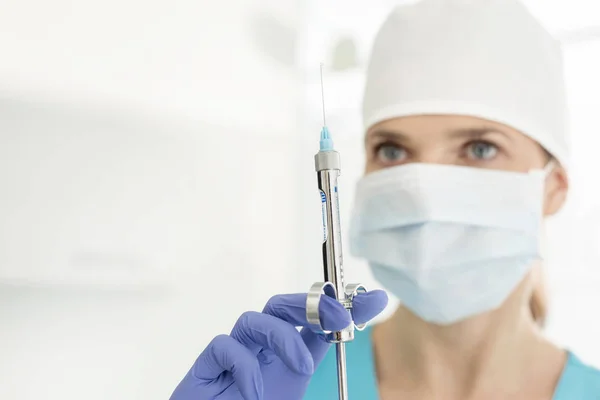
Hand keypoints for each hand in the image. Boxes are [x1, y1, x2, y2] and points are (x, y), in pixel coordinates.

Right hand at [169, 290, 387, 399]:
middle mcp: (260, 349)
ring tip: (301, 368)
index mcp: (285, 355)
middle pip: (280, 305)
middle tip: (337, 318)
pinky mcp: (206, 367)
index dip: (341, 305)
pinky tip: (255, 392)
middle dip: (311, 304)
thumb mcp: (297, 388)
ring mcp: (233, 355)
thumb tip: (349, 335)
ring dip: (283, 337)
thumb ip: (317, 357)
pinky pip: (224, 346)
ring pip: (252, 319)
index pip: (312, 320)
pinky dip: (244, 365)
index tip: (374, 300)